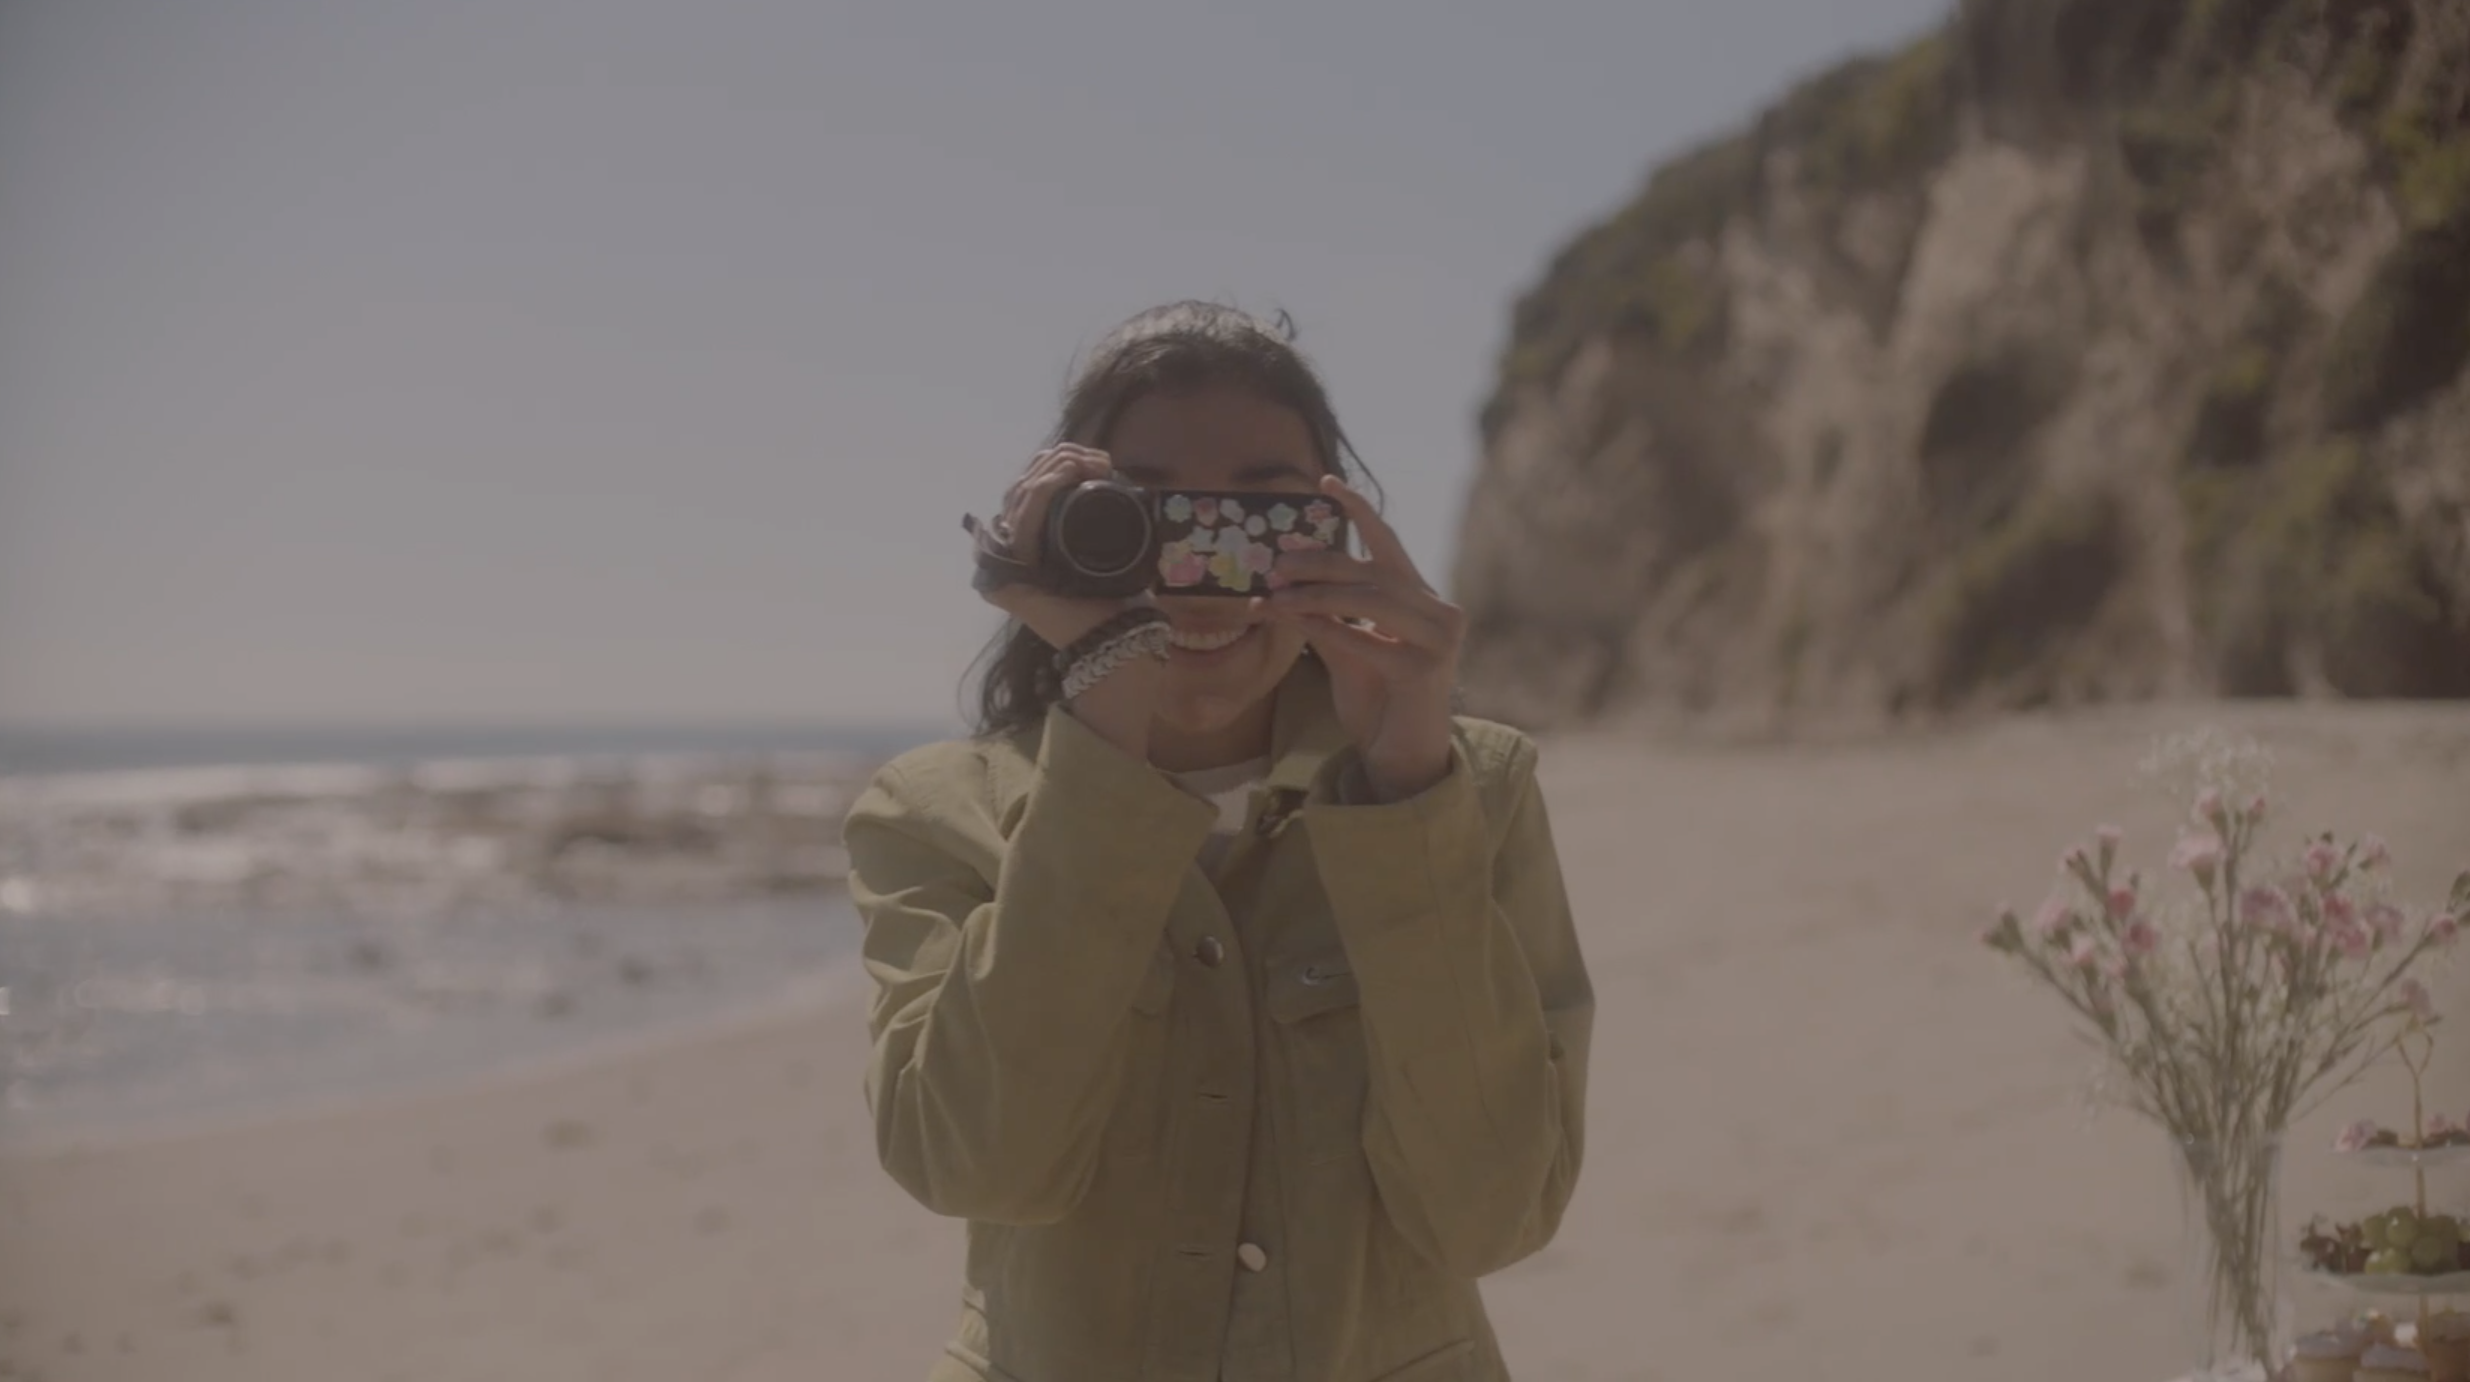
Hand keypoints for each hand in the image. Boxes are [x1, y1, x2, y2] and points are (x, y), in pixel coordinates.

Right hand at [978, 446, 1160, 754]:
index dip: (1058, 464)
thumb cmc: (1116, 604)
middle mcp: (1012, 552)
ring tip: (1090, 463)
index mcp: (1032, 544)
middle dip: (1061, 460)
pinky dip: (1045, 490)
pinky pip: (1023, 521)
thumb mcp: (1109, 554)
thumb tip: (1106, 484)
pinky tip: (1068, 474)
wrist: (1116, 643)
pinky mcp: (1007, 576)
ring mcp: (1006, 565)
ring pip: (1021, 495)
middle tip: (1098, 460)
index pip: (1030, 489)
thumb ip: (1100, 528)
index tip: (1097, 459)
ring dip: (1058, 468)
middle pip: (1022, 486)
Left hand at [1263, 474, 1463, 800]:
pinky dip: (1327, 630)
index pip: (1388, 542)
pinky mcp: (1425, 669)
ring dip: (1314, 596)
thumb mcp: (1347, 649)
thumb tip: (1279, 585)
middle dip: (1318, 563)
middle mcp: (1439, 611)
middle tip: (1274, 564)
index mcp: (1422, 598)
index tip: (1324, 481)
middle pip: (1371, 570)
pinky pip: (1366, 640)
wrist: (1401, 755)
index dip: (1357, 510)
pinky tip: (1296, 624)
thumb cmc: (1376, 700)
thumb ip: (1326, 616)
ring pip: (1368, 600)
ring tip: (1273, 597)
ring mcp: (1439, 640)